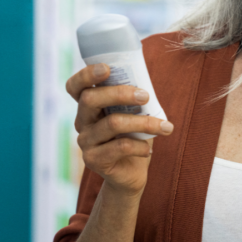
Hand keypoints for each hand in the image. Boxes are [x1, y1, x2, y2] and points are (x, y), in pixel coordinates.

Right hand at [66, 64, 173, 196]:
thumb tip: (146, 83)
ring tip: (165, 126)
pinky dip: (140, 146)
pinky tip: (150, 150)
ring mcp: (85, 141)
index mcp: (89, 105)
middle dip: (120, 93)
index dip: (86, 74)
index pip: (75, 86)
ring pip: (112, 123)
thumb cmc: (133, 135)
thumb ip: (133, 97)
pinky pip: (120, 147)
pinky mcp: (93, 160)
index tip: (107, 68)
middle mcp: (82, 121)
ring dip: (143, 122)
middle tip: (145, 96)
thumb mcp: (133, 113)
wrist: (130, 173)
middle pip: (90, 99)